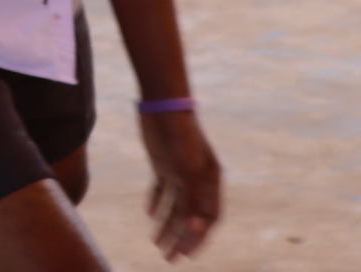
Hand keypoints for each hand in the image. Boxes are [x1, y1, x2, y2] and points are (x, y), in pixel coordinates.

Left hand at [139, 110, 221, 259]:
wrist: (162, 104)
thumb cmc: (180, 136)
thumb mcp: (188, 170)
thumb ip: (193, 199)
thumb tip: (195, 229)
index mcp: (211, 180)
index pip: (209, 217)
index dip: (198, 237)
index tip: (186, 255)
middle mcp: (197, 178)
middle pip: (191, 215)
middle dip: (181, 238)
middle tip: (170, 259)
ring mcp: (180, 170)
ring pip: (175, 206)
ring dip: (166, 226)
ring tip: (156, 245)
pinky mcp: (163, 163)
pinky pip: (162, 189)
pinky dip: (156, 203)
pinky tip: (149, 214)